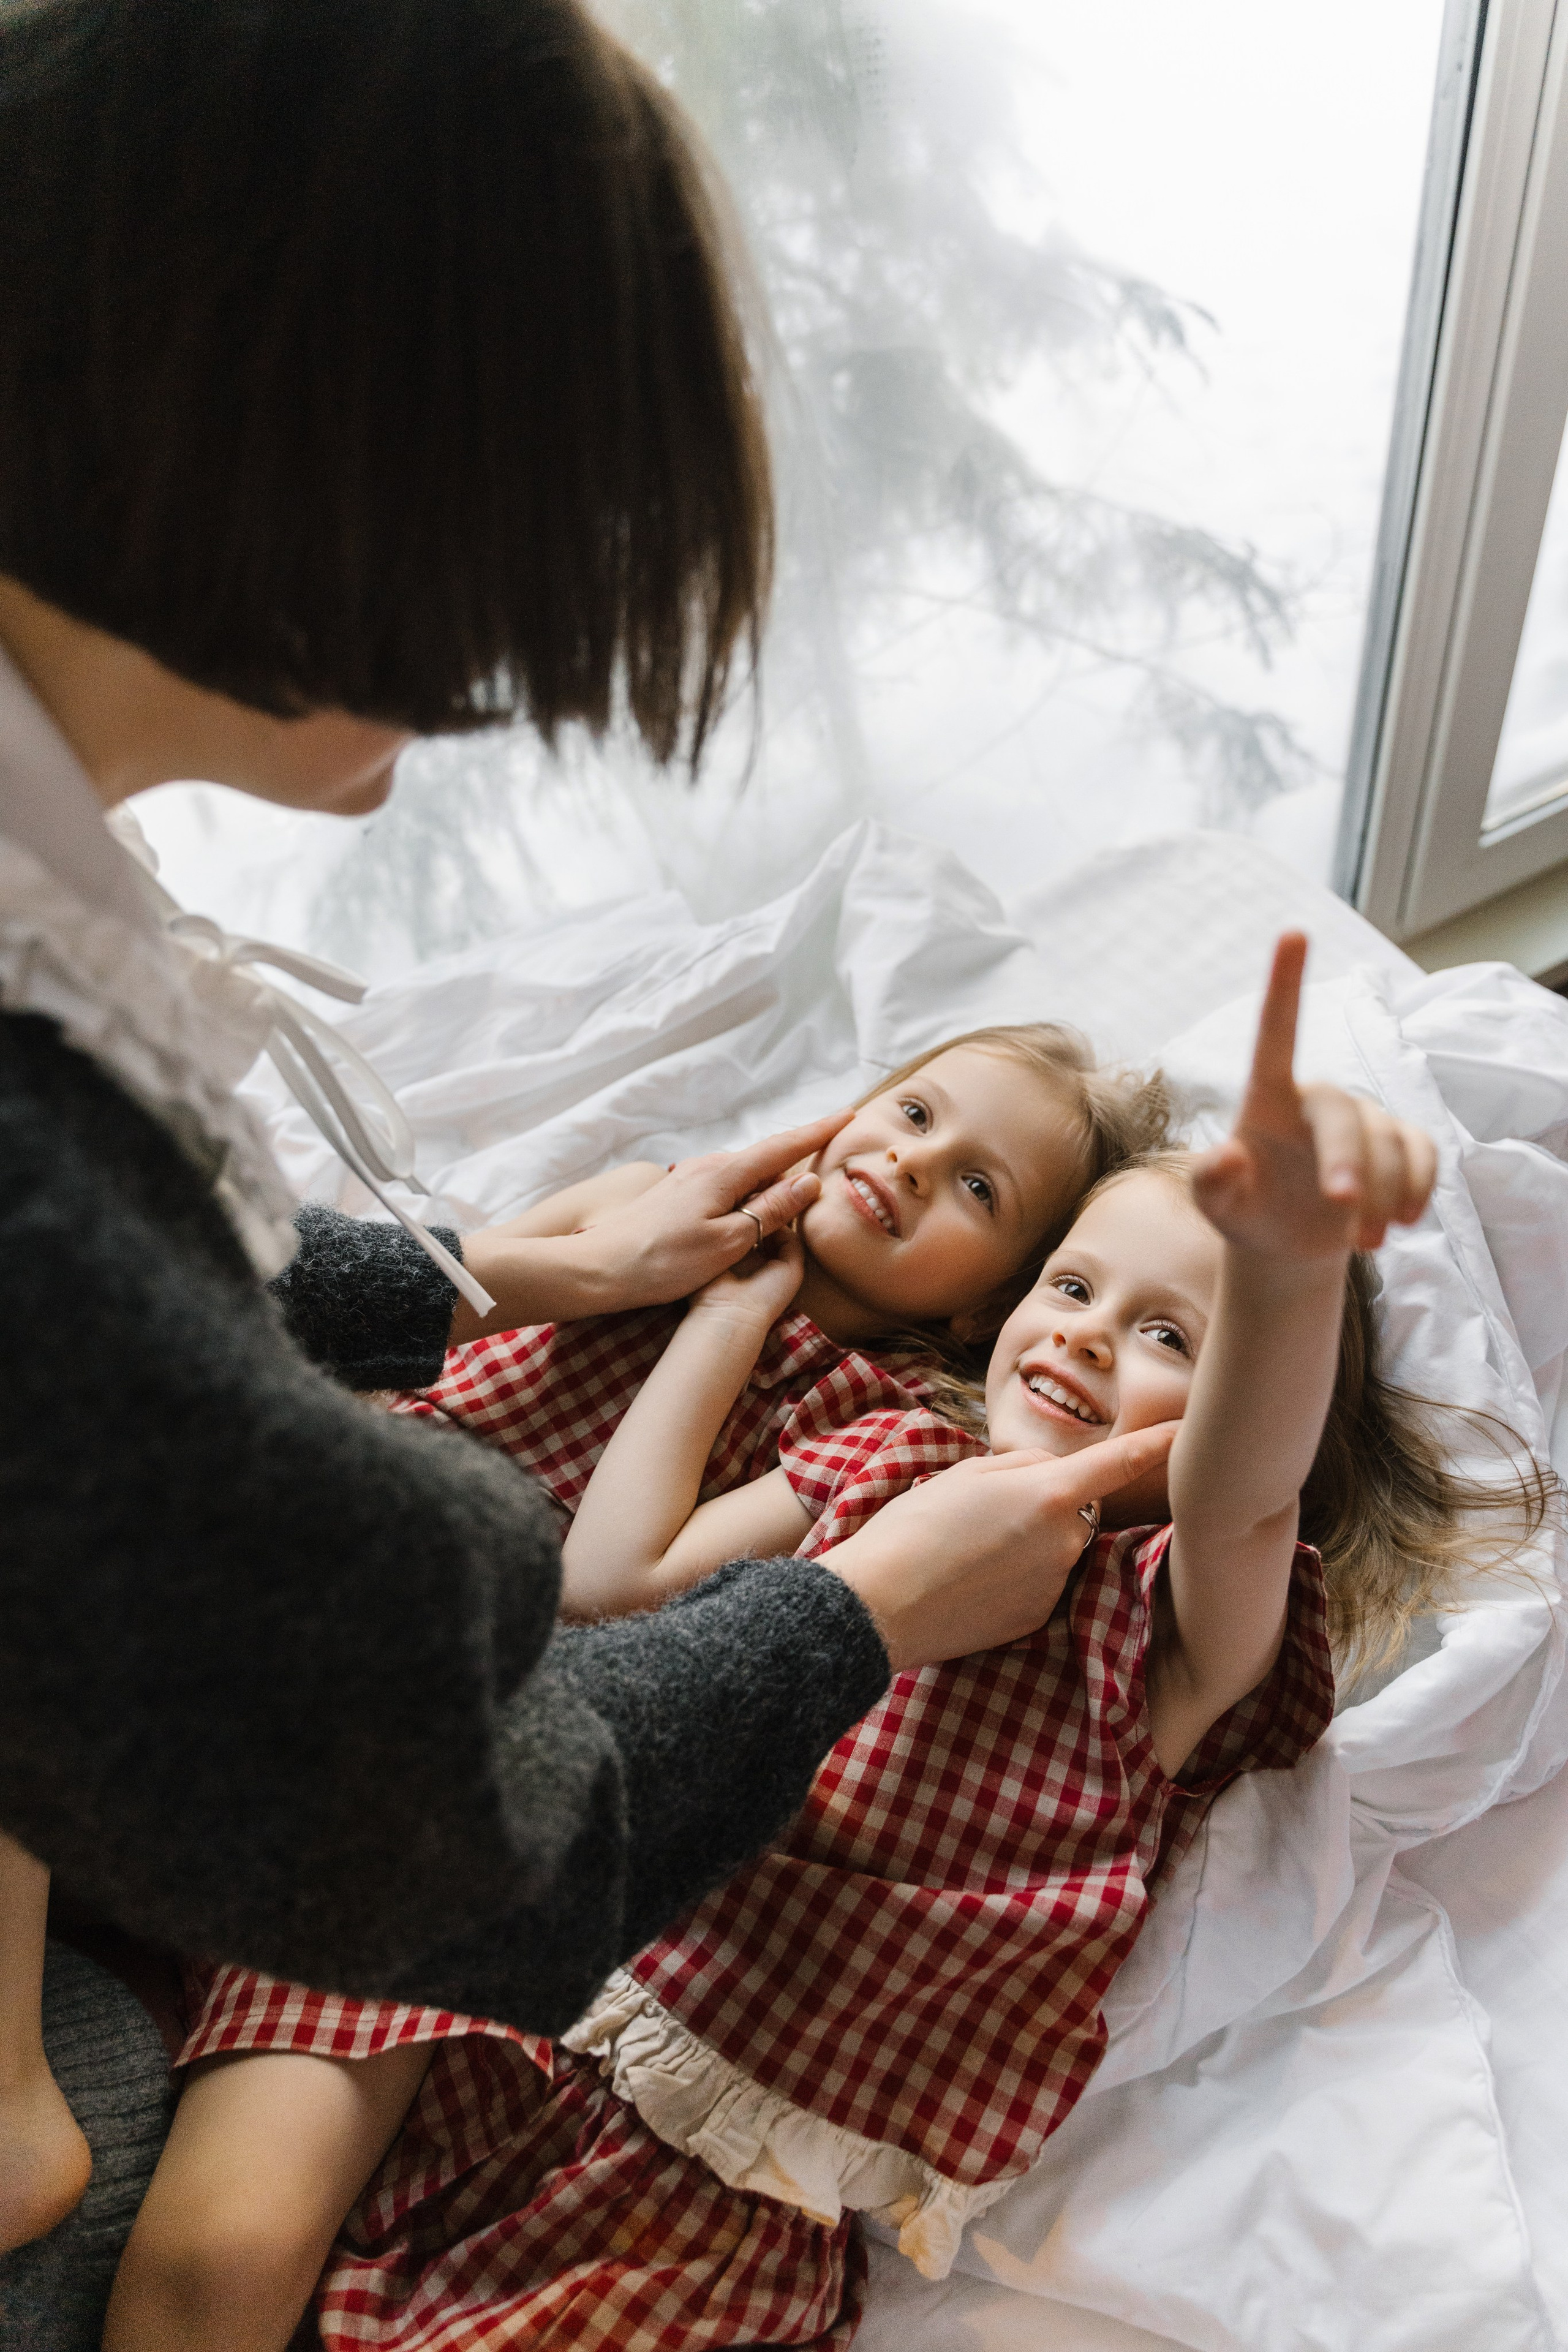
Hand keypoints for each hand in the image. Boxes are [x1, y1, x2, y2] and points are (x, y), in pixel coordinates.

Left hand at [562, 1111, 847, 1312]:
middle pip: (766, 1160)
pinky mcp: (677, 1195)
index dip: (819, 1132)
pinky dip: (748, 1194)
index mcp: (724, 1174)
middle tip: (830, 1156)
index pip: (784, 1147)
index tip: (849, 1114)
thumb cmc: (664, 1261)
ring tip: (796, 1196)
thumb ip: (770, 1211)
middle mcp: (706, 1167)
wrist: (600, 1267)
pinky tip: (751, 1213)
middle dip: (798, 1158)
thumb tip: (807, 1182)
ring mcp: (689, 1178)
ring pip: (745, 1176)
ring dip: (771, 1183)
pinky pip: (726, 1187)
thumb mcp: (728, 1242)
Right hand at [821, 1423, 1178, 1670]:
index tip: (1190, 1430)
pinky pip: (1040, 1582)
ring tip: (969, 1549)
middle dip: (1045, 1499)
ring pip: (1056, 1544)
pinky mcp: (1038, 1619)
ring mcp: (1055, 1584)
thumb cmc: (915, 1527)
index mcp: (1049, 1494)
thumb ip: (1021, 1466)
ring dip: (1028, 1540)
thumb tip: (1046, 1474)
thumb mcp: (966, 1475)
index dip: (1157, 1445)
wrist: (882, 1605)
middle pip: (1075, 1506)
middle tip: (984, 1509)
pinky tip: (973, 1580)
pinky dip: (1015, 1576)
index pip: (1118, 1463)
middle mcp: (1066, 1540)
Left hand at [1193, 933, 1436, 1258]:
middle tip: (1347, 1218)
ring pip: (1388, 1144)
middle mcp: (1318, 1098)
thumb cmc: (1246, 1211)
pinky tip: (1403, 1221)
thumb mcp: (1219, 1206)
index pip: (1276, 1032)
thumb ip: (1211, 1183)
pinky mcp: (1399, 1143)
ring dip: (1380, 1197)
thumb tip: (1226, 1154)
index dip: (1285, 983)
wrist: (1286, 1244)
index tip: (1293, 932)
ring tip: (1361, 1241)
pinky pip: (1423, 1153)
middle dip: (1349, 1166)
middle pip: (1343, 1118)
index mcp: (1268, 1099)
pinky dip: (1418, 1189)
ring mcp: (1363, 1118)